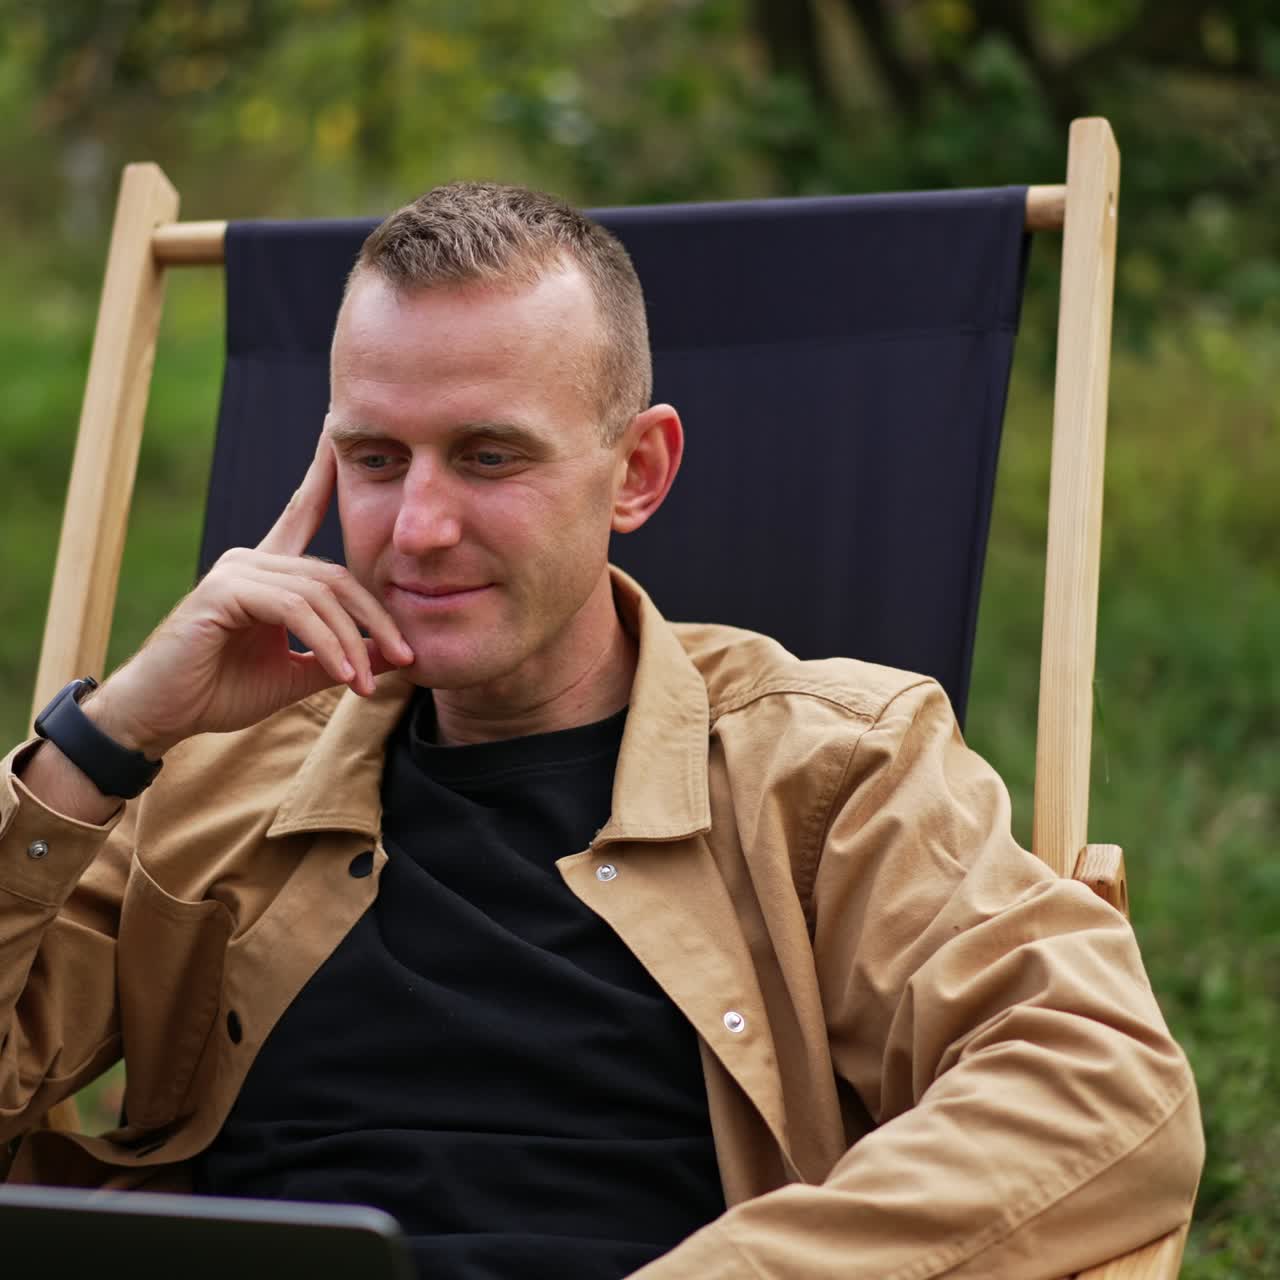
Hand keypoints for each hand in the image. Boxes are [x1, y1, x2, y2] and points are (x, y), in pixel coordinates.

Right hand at [88, 434, 413, 757]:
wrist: (162, 716)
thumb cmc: (220, 692)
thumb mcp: (297, 673)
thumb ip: (342, 657)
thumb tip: (398, 654)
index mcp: (268, 571)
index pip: (303, 513)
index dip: (323, 475)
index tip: (339, 439)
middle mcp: (251, 560)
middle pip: (336, 575)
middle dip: (376, 618)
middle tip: (406, 656)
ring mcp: (235, 571)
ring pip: (320, 594)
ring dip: (351, 642)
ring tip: (366, 682)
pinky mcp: (223, 591)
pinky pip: (294, 608)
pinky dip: (325, 641)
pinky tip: (341, 673)